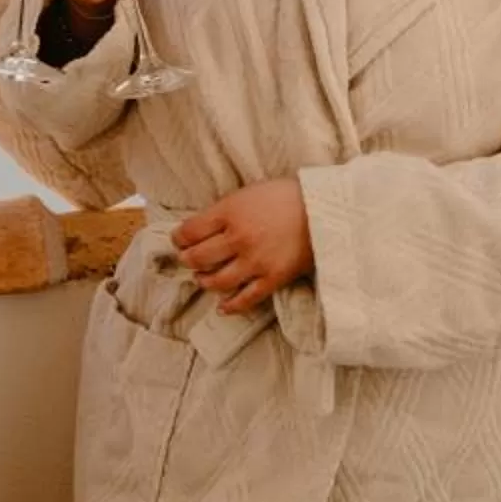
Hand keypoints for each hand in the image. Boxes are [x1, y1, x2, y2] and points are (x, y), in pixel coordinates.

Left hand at [174, 178, 312, 317]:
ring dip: (204, 281)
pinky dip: (231, 306)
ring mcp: (255, 261)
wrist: (322, 209)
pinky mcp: (272, 278)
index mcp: (229, 212)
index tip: (179, 240)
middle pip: (198, 257)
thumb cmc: (283, 196)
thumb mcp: (246, 194)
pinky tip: (222, 307)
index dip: (179, 238)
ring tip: (202, 278)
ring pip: (217, 281)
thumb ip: (224, 212)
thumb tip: (201, 228)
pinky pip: (246, 299)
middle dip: (187, 260)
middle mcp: (238, 238)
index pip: (190, 231)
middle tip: (187, 259)